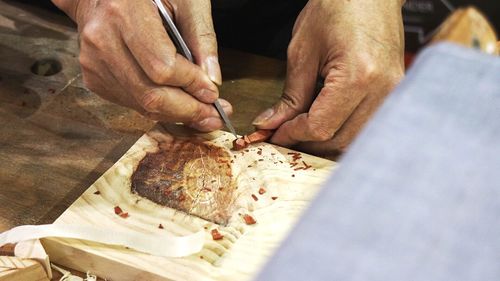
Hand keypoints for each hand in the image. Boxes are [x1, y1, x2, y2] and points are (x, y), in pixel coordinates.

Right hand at [52, 0, 230, 131]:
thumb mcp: (186, 0)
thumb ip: (202, 37)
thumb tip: (213, 81)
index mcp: (124, 12)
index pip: (162, 67)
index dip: (191, 85)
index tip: (213, 93)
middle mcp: (102, 39)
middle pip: (150, 94)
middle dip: (187, 110)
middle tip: (213, 115)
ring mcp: (94, 61)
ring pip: (141, 104)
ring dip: (176, 115)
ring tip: (202, 113)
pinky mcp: (93, 76)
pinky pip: (132, 103)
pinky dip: (158, 108)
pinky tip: (178, 103)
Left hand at [252, 0, 404, 157]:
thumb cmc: (338, 7)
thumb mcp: (303, 51)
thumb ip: (290, 96)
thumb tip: (271, 124)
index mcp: (358, 77)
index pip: (321, 127)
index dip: (293, 135)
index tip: (275, 134)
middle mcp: (382, 90)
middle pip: (340, 141)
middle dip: (307, 143)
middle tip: (284, 134)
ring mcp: (393, 93)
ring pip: (355, 139)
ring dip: (326, 141)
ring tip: (303, 129)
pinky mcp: (395, 93)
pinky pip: (366, 126)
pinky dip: (343, 131)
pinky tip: (326, 122)